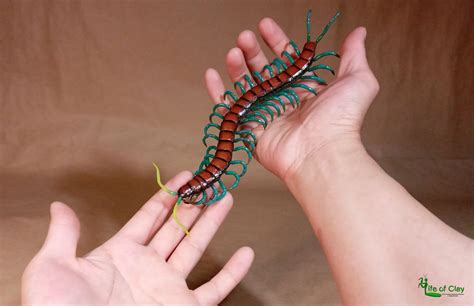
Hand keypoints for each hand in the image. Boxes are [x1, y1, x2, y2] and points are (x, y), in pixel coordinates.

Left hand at [22, 171, 253, 304]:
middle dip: (194, 203)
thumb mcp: (53, 268)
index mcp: (120, 253)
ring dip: (212, 224)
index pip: (149, 217)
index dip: (166, 194)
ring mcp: (166, 288)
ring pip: (196, 249)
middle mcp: (147, 267)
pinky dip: (231, 274)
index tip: (184, 176)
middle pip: (176, 227)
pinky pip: (213, 291)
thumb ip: (64, 236)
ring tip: (226, 199)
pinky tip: (245, 253)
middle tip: (210, 182)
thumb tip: (59, 206)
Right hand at [204, 18, 378, 181]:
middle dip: (252, 51)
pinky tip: (211, 75)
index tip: (265, 25)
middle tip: (245, 36)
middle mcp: (284, 100)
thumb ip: (354, 54)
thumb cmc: (342, 120)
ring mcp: (266, 115)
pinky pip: (229, 110)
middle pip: (262, 70)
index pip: (286, 59)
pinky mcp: (250, 130)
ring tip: (234, 51)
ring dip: (237, 67)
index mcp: (305, 88)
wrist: (322, 153)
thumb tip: (358, 32)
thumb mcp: (357, 80)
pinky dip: (217, 93)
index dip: (276, 40)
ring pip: (245, 86)